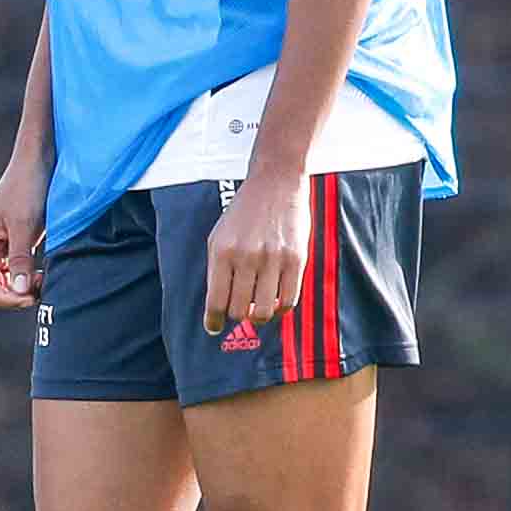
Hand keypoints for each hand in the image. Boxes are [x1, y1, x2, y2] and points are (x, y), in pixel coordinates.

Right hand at [0, 154, 48, 308]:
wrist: (39, 161)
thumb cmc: (28, 188)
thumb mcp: (25, 225)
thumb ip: (20, 259)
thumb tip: (19, 293)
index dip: (4, 298)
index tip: (29, 296)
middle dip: (12, 296)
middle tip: (38, 290)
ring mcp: (0, 246)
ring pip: (4, 282)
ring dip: (21, 288)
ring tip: (43, 280)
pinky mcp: (16, 243)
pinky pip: (16, 272)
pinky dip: (28, 278)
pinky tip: (43, 273)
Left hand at [203, 175, 312, 335]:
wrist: (275, 183)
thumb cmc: (244, 212)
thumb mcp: (219, 236)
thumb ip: (217, 270)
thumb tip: (217, 306)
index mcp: (222, 252)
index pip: (216, 301)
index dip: (213, 321)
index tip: (214, 328)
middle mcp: (246, 257)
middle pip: (239, 310)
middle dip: (236, 316)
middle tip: (239, 309)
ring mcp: (273, 259)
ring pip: (263, 311)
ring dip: (258, 316)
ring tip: (257, 307)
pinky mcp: (297, 259)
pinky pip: (289, 300)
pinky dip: (280, 309)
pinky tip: (276, 301)